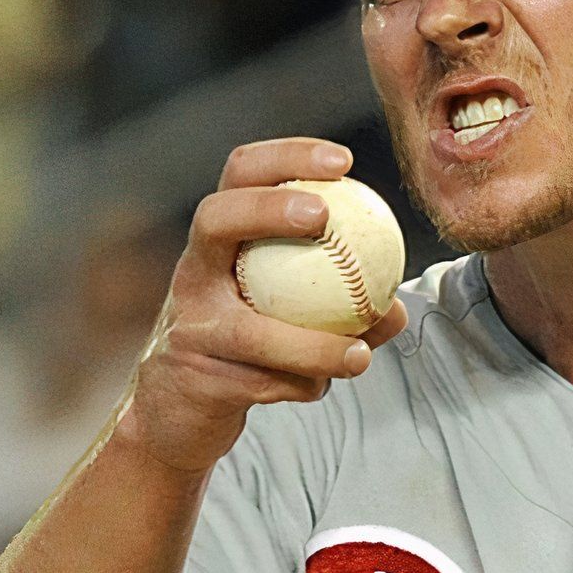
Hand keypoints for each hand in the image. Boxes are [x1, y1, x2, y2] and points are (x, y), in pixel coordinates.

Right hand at [115, 138, 410, 473]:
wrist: (176, 416)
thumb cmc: (246, 352)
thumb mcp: (290, 318)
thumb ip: (344, 307)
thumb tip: (396, 306)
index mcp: (219, 244)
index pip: (242, 176)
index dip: (287, 156)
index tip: (342, 162)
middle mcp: (193, 274)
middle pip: (215, 218)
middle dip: (266, 206)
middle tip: (322, 215)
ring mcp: (187, 326)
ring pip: (249, 330)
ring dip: (312, 345)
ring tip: (360, 356)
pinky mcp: (193, 378)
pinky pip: (259, 382)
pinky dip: (299, 385)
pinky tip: (323, 388)